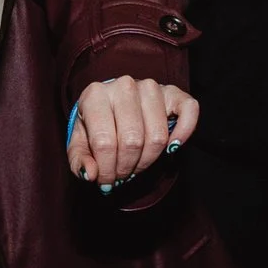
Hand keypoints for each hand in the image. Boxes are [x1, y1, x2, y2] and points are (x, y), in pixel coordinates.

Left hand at [70, 75, 199, 186]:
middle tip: (122, 175)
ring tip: (136, 164)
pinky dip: (184, 133)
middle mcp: (124, 85)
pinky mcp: (173, 92)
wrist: (113, 102)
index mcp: (95, 95)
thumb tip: (90, 174)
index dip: (107, 170)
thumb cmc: (96, 124)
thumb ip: (79, 160)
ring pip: (158, 136)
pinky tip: (171, 147)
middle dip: (127, 167)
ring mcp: (150, 87)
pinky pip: (189, 111)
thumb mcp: (80, 142)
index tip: (105, 181)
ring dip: (148, 160)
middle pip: (132, 141)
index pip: (104, 142)